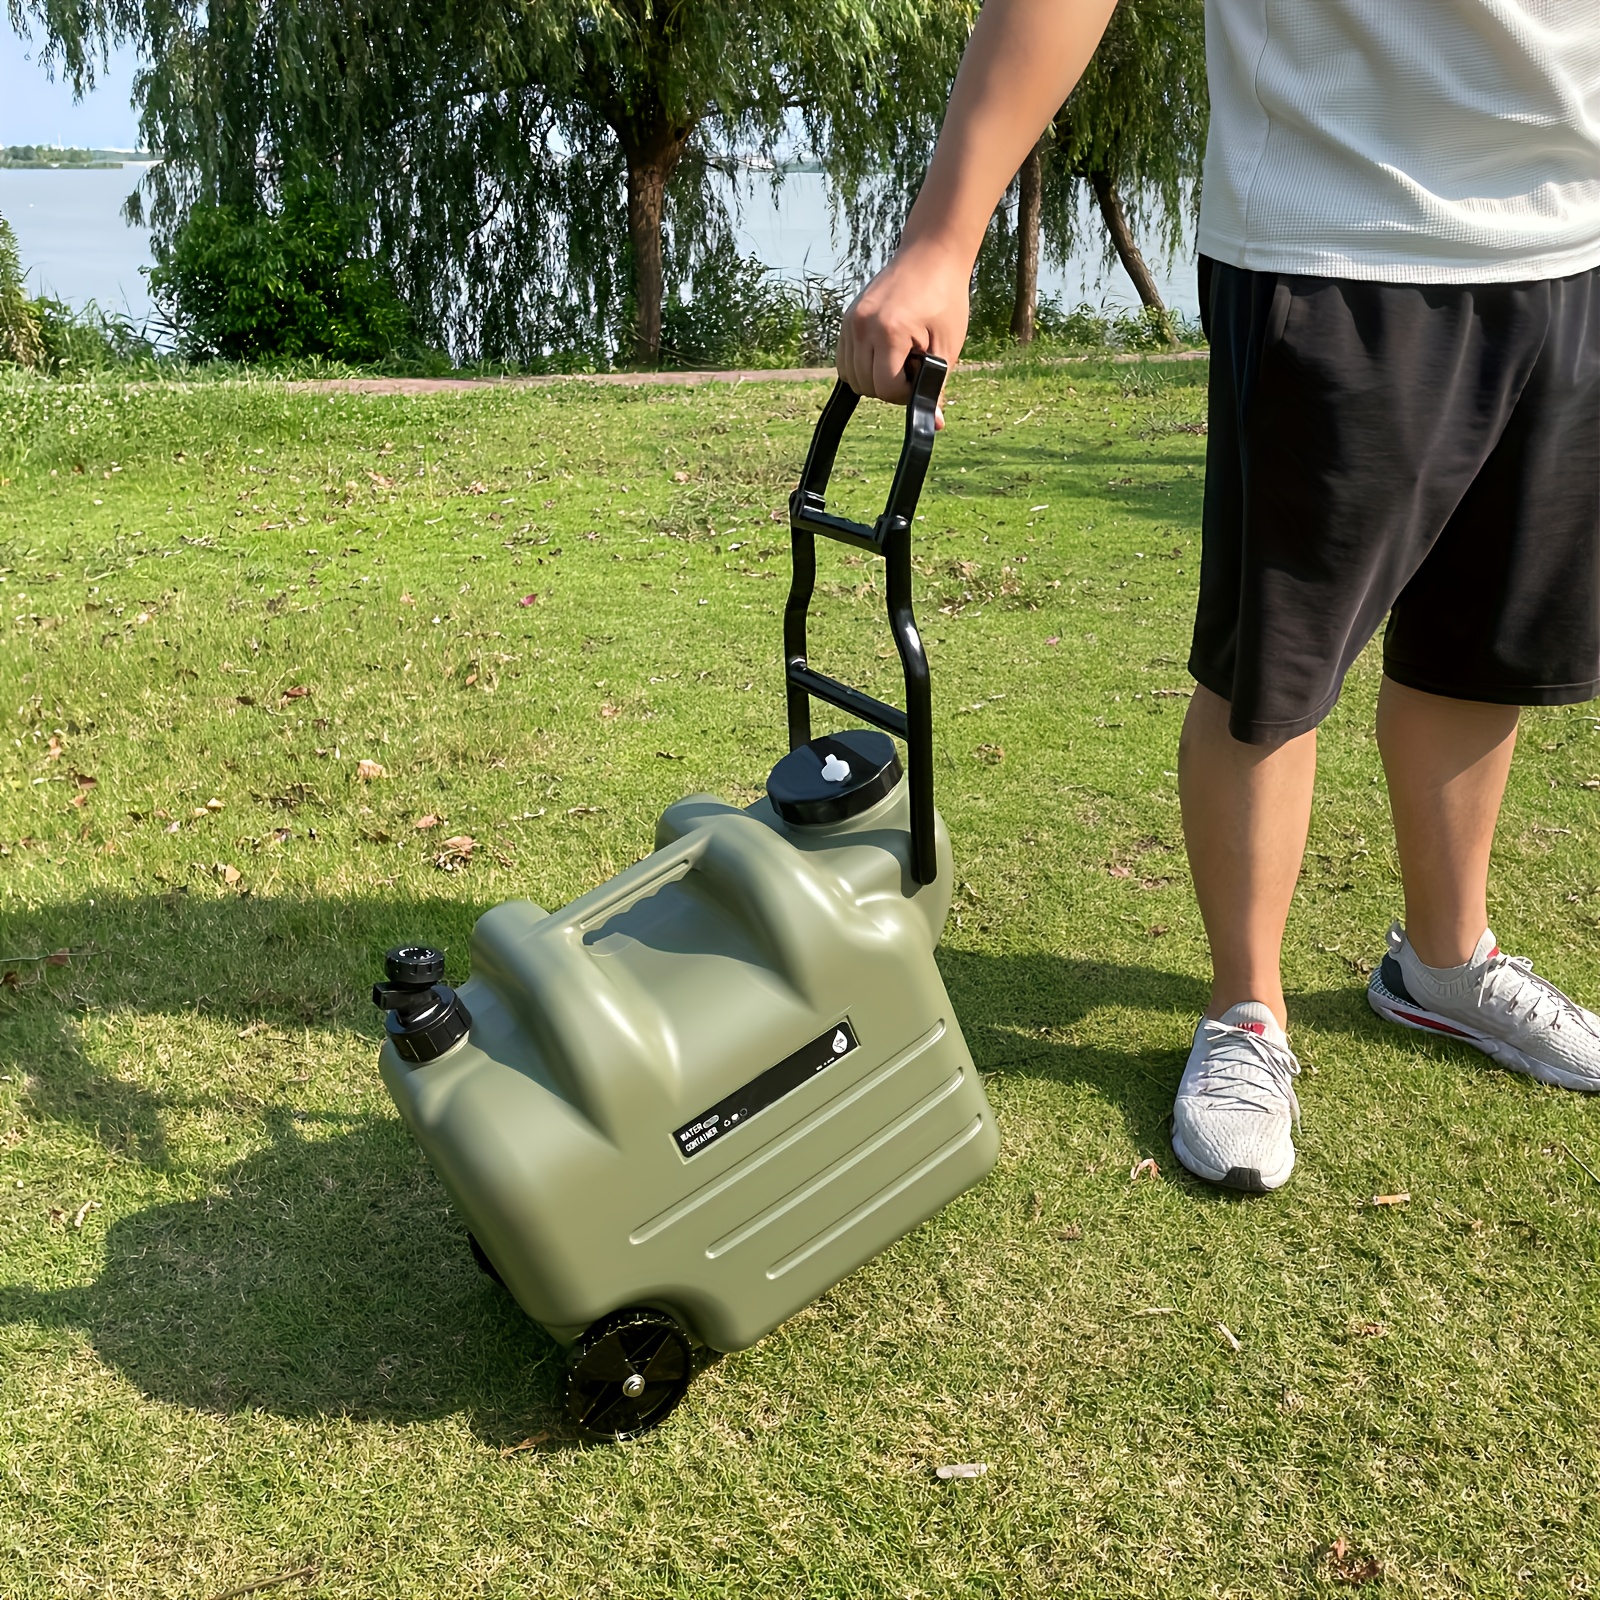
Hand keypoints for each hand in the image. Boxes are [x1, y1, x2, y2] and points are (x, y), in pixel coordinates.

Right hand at [836, 243, 970, 426]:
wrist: (930, 256)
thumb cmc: (945, 298)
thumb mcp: (947, 345)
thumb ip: (937, 386)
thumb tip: (934, 424)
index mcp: (888, 332)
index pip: (885, 389)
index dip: (906, 394)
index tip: (922, 377)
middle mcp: (862, 327)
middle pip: (866, 386)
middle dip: (890, 387)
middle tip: (913, 365)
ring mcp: (851, 322)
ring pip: (851, 377)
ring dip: (874, 378)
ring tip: (899, 358)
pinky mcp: (847, 319)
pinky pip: (845, 360)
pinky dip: (862, 366)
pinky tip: (884, 354)